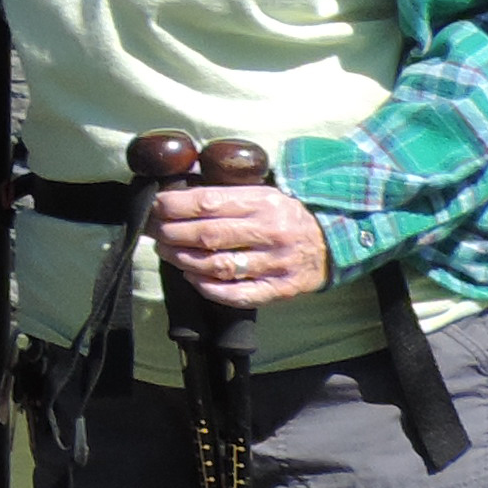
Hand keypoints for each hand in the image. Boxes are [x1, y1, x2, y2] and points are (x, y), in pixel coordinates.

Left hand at [147, 177, 329, 307]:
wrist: (333, 241)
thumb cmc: (287, 215)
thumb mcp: (264, 193)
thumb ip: (229, 195)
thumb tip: (181, 195)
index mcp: (263, 202)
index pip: (208, 202)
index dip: (174, 206)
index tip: (154, 206)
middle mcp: (269, 232)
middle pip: (207, 235)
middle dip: (171, 233)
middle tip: (153, 232)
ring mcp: (275, 263)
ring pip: (218, 266)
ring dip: (184, 260)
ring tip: (167, 252)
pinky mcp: (279, 289)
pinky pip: (236, 294)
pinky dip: (208, 288)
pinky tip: (192, 278)